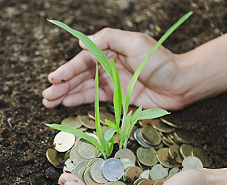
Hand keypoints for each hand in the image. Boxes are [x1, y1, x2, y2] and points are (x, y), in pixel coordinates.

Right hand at [43, 28, 187, 109]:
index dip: (67, 70)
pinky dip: (79, 100)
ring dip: (65, 94)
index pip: (83, 61)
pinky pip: (94, 98)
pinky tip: (66, 104)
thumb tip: (82, 44)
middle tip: (46, 95)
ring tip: (49, 102)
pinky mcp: (116, 96)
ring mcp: (111, 81)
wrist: (180, 83)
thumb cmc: (160, 61)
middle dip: (61, 86)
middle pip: (79, 76)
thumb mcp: (135, 42)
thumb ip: (108, 39)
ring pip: (83, 88)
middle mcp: (107, 65)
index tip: (53, 79)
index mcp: (109, 51)